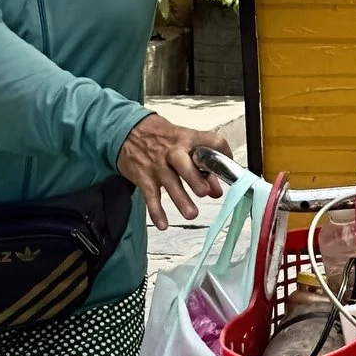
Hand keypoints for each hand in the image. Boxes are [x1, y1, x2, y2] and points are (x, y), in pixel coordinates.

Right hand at [116, 112, 225, 226]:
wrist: (127, 131)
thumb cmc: (161, 138)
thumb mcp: (183, 143)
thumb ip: (202, 167)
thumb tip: (216, 191)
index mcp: (187, 138)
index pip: (210, 141)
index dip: (222, 153)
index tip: (229, 169)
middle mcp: (173, 151)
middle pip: (184, 164)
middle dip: (195, 179)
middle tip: (204, 192)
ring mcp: (157, 165)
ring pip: (170, 183)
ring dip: (181, 200)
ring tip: (191, 214)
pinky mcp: (144, 177)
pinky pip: (150, 196)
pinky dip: (156, 212)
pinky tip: (163, 224)